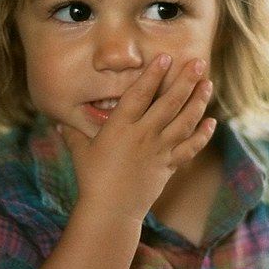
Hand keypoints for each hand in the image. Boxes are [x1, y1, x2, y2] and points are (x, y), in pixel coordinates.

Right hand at [57, 54, 215, 222]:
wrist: (111, 211)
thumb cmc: (91, 179)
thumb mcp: (80, 151)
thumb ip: (72, 133)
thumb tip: (57, 122)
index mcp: (120, 126)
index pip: (140, 94)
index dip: (154, 74)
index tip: (166, 57)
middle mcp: (143, 135)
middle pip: (170, 102)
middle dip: (186, 80)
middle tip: (199, 62)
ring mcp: (159, 150)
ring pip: (185, 121)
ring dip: (198, 101)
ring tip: (207, 83)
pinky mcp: (169, 165)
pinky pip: (190, 147)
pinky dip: (202, 135)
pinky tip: (211, 121)